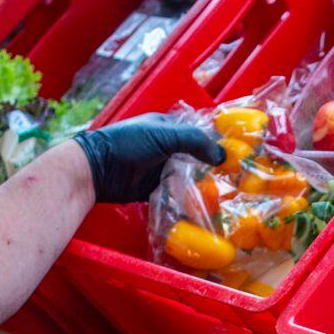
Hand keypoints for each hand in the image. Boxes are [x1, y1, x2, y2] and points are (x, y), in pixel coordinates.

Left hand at [73, 115, 224, 204]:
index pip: (198, 132)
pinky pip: (175, 194)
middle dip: (211, 169)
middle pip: (195, 158)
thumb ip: (194, 141)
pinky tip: (200, 206)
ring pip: (187, 177)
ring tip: (220, 197)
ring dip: (199, 187)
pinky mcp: (154, 189)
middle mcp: (166, 147)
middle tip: (233, 180)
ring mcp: (159, 168)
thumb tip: (222, 155)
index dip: (216, 142)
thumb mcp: (163, 135)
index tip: (235, 156)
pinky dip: (185, 200)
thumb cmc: (128, 144)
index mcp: (168, 127)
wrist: (97, 170)